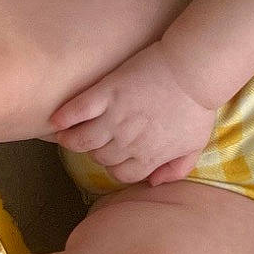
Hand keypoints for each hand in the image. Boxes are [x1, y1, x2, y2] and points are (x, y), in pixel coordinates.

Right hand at [47, 41, 215, 186]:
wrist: (194, 70)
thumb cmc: (198, 106)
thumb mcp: (195, 145)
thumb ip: (176, 169)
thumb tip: (154, 183)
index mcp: (149, 156)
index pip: (122, 175)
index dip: (117, 168)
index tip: (116, 156)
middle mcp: (128, 142)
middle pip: (100, 158)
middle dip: (98, 152)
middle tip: (96, 139)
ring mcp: (115, 117)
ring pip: (81, 140)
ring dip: (71, 140)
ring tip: (66, 135)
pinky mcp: (106, 93)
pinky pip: (77, 111)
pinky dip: (63, 118)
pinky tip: (56, 120)